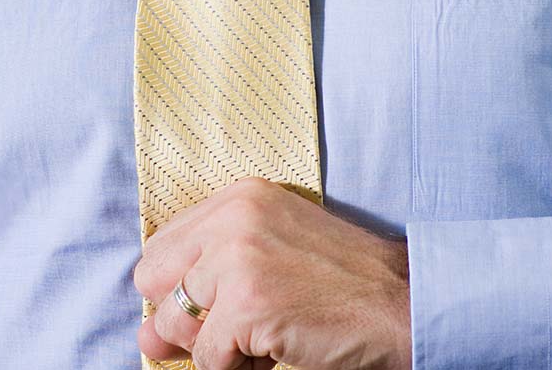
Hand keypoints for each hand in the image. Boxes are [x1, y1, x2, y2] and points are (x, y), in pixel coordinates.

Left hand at [133, 177, 410, 369]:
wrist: (404, 304)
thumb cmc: (344, 284)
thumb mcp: (273, 251)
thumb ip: (208, 279)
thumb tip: (147, 337)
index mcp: (238, 198)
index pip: (161, 250)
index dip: (181, 290)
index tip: (219, 305)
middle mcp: (231, 219)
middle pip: (152, 282)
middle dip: (184, 318)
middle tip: (235, 329)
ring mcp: (236, 261)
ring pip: (174, 324)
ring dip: (214, 347)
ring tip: (262, 338)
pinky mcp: (246, 306)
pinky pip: (208, 359)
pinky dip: (238, 368)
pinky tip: (277, 351)